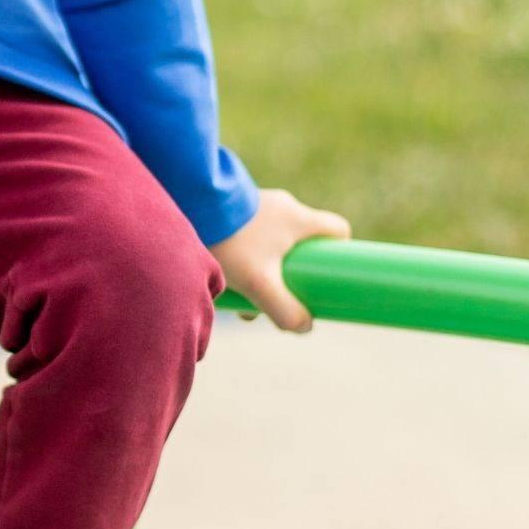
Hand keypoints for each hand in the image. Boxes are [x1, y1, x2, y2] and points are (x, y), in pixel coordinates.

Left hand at [209, 187, 350, 333]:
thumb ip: (285, 310)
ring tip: (242, 296)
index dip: (340, 253)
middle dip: (293, 274)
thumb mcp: (260, 283)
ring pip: (273, 244)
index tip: (329, 277)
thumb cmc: (231, 241)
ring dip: (264, 270)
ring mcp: (258, 205)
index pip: (337, 229)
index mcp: (299, 218)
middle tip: (277, 296)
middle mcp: (283, 206)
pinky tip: (224, 279)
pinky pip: (251, 236)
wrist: (188, 201)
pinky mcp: (235, 208)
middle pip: (302, 244)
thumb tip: (305, 326)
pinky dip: (245, 258)